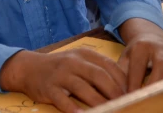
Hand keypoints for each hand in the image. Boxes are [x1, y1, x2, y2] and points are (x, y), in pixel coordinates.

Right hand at [0, 49, 126, 112]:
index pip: (109, 66)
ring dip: (99, 103)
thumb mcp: (78, 61)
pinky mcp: (49, 88)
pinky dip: (74, 110)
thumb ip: (98, 70)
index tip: (134, 94)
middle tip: (127, 105)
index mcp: (84, 54)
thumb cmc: (60, 68)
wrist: (28, 68)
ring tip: (111, 112)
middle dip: (115, 93)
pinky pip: (64, 100)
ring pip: (83, 89)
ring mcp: (60, 75)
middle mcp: (72, 62)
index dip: (124, 81)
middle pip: (99, 76)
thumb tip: (124, 88)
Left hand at [118, 19, 162, 90]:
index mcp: (142, 46)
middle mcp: (162, 48)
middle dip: (157, 84)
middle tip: (150, 100)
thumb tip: (119, 94)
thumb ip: (121, 74)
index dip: (134, 82)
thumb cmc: (136, 54)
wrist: (153, 39)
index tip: (130, 97)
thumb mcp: (125, 59)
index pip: (138, 65)